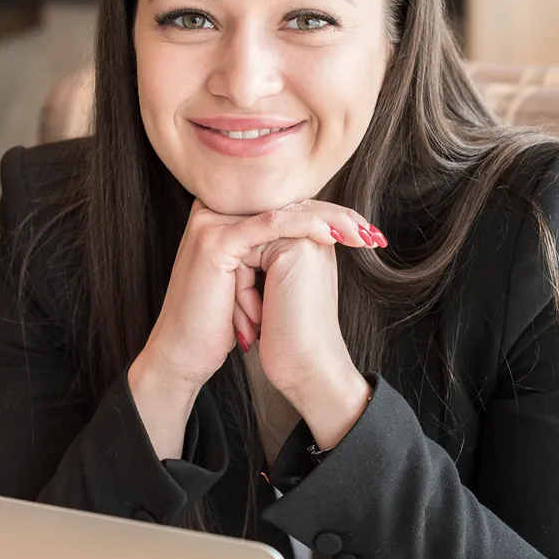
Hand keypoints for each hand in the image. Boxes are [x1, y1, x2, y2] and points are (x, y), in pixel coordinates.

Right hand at [128, 200, 376, 457]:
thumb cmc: (220, 324)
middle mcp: (215, 213)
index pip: (285, 208)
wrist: (185, 353)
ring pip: (283, 213)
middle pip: (287, 206)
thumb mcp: (254, 284)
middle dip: (336, 218)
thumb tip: (317, 239)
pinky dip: (305, 228)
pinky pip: (269, 226)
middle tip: (373, 234)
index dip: (328, 217)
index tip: (366, 233)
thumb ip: (275, 255)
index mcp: (224, 219)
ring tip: (362, 235)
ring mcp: (212, 224)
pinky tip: (333, 235)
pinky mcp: (216, 241)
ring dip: (330, 222)